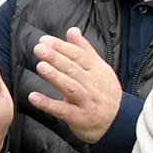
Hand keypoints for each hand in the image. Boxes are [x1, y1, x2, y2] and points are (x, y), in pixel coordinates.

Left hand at [31, 28, 122, 143]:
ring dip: (55, 77)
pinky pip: (63, 110)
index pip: (78, 56)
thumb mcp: (99, 69)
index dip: (62, 47)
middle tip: (39, 49)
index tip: (45, 40)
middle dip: (56, 58)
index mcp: (96, 70)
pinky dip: (48, 104)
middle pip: (73, 69)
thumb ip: (84, 50)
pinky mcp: (79, 118)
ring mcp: (86, 102)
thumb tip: (72, 30)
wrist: (119, 122)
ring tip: (40, 66)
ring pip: (71, 87)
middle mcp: (92, 84)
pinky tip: (33, 97)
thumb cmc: (104, 92)